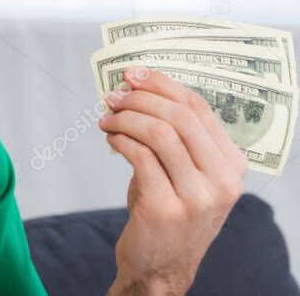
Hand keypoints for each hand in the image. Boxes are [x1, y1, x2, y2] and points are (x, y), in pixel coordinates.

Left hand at [99, 65, 245, 294]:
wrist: (161, 265)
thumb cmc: (170, 210)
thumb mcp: (185, 172)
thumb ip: (175, 136)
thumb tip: (137, 89)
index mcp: (233, 165)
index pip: (199, 108)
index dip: (163, 84)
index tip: (135, 74)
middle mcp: (222, 181)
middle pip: (179, 116)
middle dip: (140, 98)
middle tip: (114, 95)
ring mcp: (197, 197)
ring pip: (158, 133)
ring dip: (125, 118)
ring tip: (107, 117)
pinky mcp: (166, 209)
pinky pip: (139, 156)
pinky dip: (120, 139)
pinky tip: (110, 137)